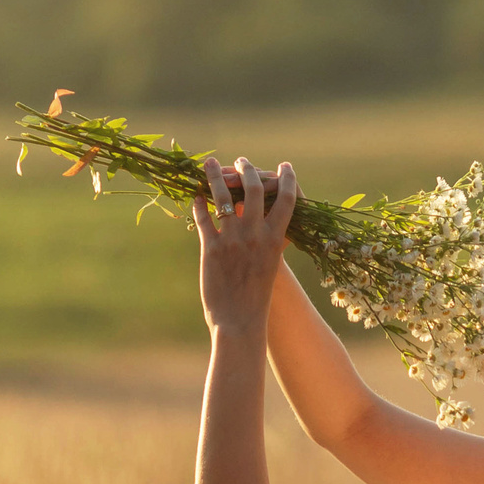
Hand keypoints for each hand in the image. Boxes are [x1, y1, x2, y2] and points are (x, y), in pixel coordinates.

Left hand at [193, 155, 297, 334]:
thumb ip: (269, 241)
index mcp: (274, 239)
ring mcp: (231, 240)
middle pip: (253, 188)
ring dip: (216, 176)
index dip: (288, 178)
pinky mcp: (210, 249)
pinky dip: (198, 204)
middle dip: (248, 169)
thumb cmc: (258, 297)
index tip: (285, 166)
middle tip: (242, 161)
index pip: (287, 199)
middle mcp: (254, 234)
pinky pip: (202, 218)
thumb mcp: (270, 264)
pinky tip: (195, 195)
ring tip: (209, 162)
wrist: (240, 322)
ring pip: (222, 196)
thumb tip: (266, 222)